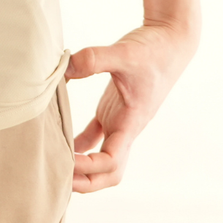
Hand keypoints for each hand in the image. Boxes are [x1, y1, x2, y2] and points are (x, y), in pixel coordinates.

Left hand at [65, 21, 196, 192]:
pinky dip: (77, 141)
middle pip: (108, 172)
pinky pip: (93, 135)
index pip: (111, 161)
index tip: (66, 161)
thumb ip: (95, 58)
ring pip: (100, 157)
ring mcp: (119, 120)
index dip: (88, 168)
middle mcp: (125, 128)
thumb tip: (66, 66)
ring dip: (80, 166)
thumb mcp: (124, 52)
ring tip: (53, 164)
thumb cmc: (153, 50)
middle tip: (57, 180)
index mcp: (131, 123)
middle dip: (85, 181)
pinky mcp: (113, 109)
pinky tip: (58, 136)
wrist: (169, 41)